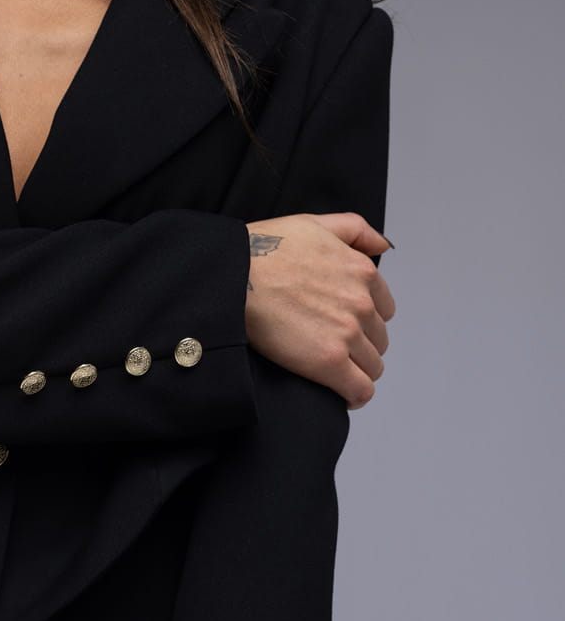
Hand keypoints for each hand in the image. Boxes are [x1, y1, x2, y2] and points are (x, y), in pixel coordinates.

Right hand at [244, 211, 395, 409]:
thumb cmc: (265, 251)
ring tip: (335, 375)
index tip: (347, 330)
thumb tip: (384, 245)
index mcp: (362, 272)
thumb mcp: (315, 224)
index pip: (384, 310)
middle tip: (334, 352)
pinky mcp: (329, 362)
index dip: (366, 322)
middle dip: (361, 347)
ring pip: (372, 367)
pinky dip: (356, 396)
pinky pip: (360, 390)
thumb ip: (355, 230)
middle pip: (378, 340)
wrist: (236, 277)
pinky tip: (343, 397)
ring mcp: (347, 334)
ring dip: (357, 372)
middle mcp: (362, 304)